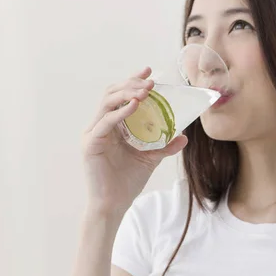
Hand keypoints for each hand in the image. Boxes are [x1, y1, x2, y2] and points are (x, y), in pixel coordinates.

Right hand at [81, 67, 187, 214]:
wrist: (114, 204)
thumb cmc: (128, 182)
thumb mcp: (151, 158)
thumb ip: (165, 145)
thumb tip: (184, 136)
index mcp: (112, 125)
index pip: (120, 95)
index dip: (132, 80)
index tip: (149, 70)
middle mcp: (100, 125)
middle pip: (112, 93)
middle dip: (131, 83)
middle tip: (150, 80)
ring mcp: (93, 133)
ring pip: (107, 102)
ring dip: (127, 93)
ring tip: (146, 90)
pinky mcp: (91, 143)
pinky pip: (105, 122)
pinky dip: (120, 112)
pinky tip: (135, 106)